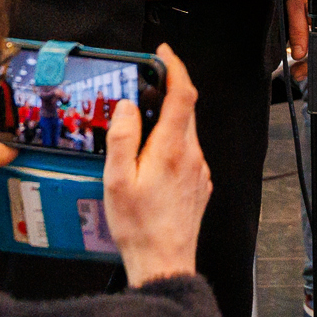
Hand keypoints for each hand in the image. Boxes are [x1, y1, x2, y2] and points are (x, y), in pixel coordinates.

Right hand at [102, 44, 209, 287]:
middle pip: (185, 110)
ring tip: (140, 130)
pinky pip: (187, 152)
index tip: (163, 54)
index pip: (182, 95)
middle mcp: (192, 156)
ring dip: (168, 121)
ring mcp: (199, 171)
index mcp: (171, 150)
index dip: (175, 68)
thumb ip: (122, 137)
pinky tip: (151, 161)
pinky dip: (171, 144)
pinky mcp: (200, 184)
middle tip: (144, 86)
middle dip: (167, 92)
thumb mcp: (116, 180)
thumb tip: (128, 106)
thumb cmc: (138, 226)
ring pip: (186, 132)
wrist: (163, 262)